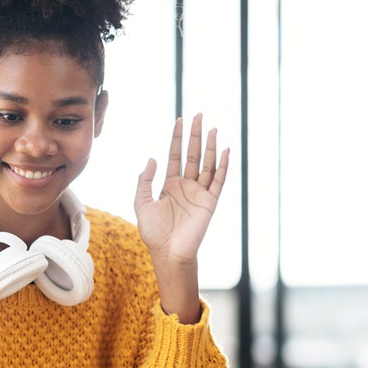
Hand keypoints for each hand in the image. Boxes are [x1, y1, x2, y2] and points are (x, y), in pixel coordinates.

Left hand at [134, 114, 228, 266]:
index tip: (180, 120)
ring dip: (210, 146)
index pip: (175, 155)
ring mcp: (199, 193)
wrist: (168, 252)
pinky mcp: (210, 202)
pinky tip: (225, 151)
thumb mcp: (141, 203)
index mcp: (169, 185)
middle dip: (195, 135)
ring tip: (213, 128)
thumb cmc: (153, 232)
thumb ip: (144, 181)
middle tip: (199, 115)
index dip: (177, 138)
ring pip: (206, 164)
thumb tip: (152, 159)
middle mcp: (186, 186)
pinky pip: (218, 181)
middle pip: (192, 155)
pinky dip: (223, 166)